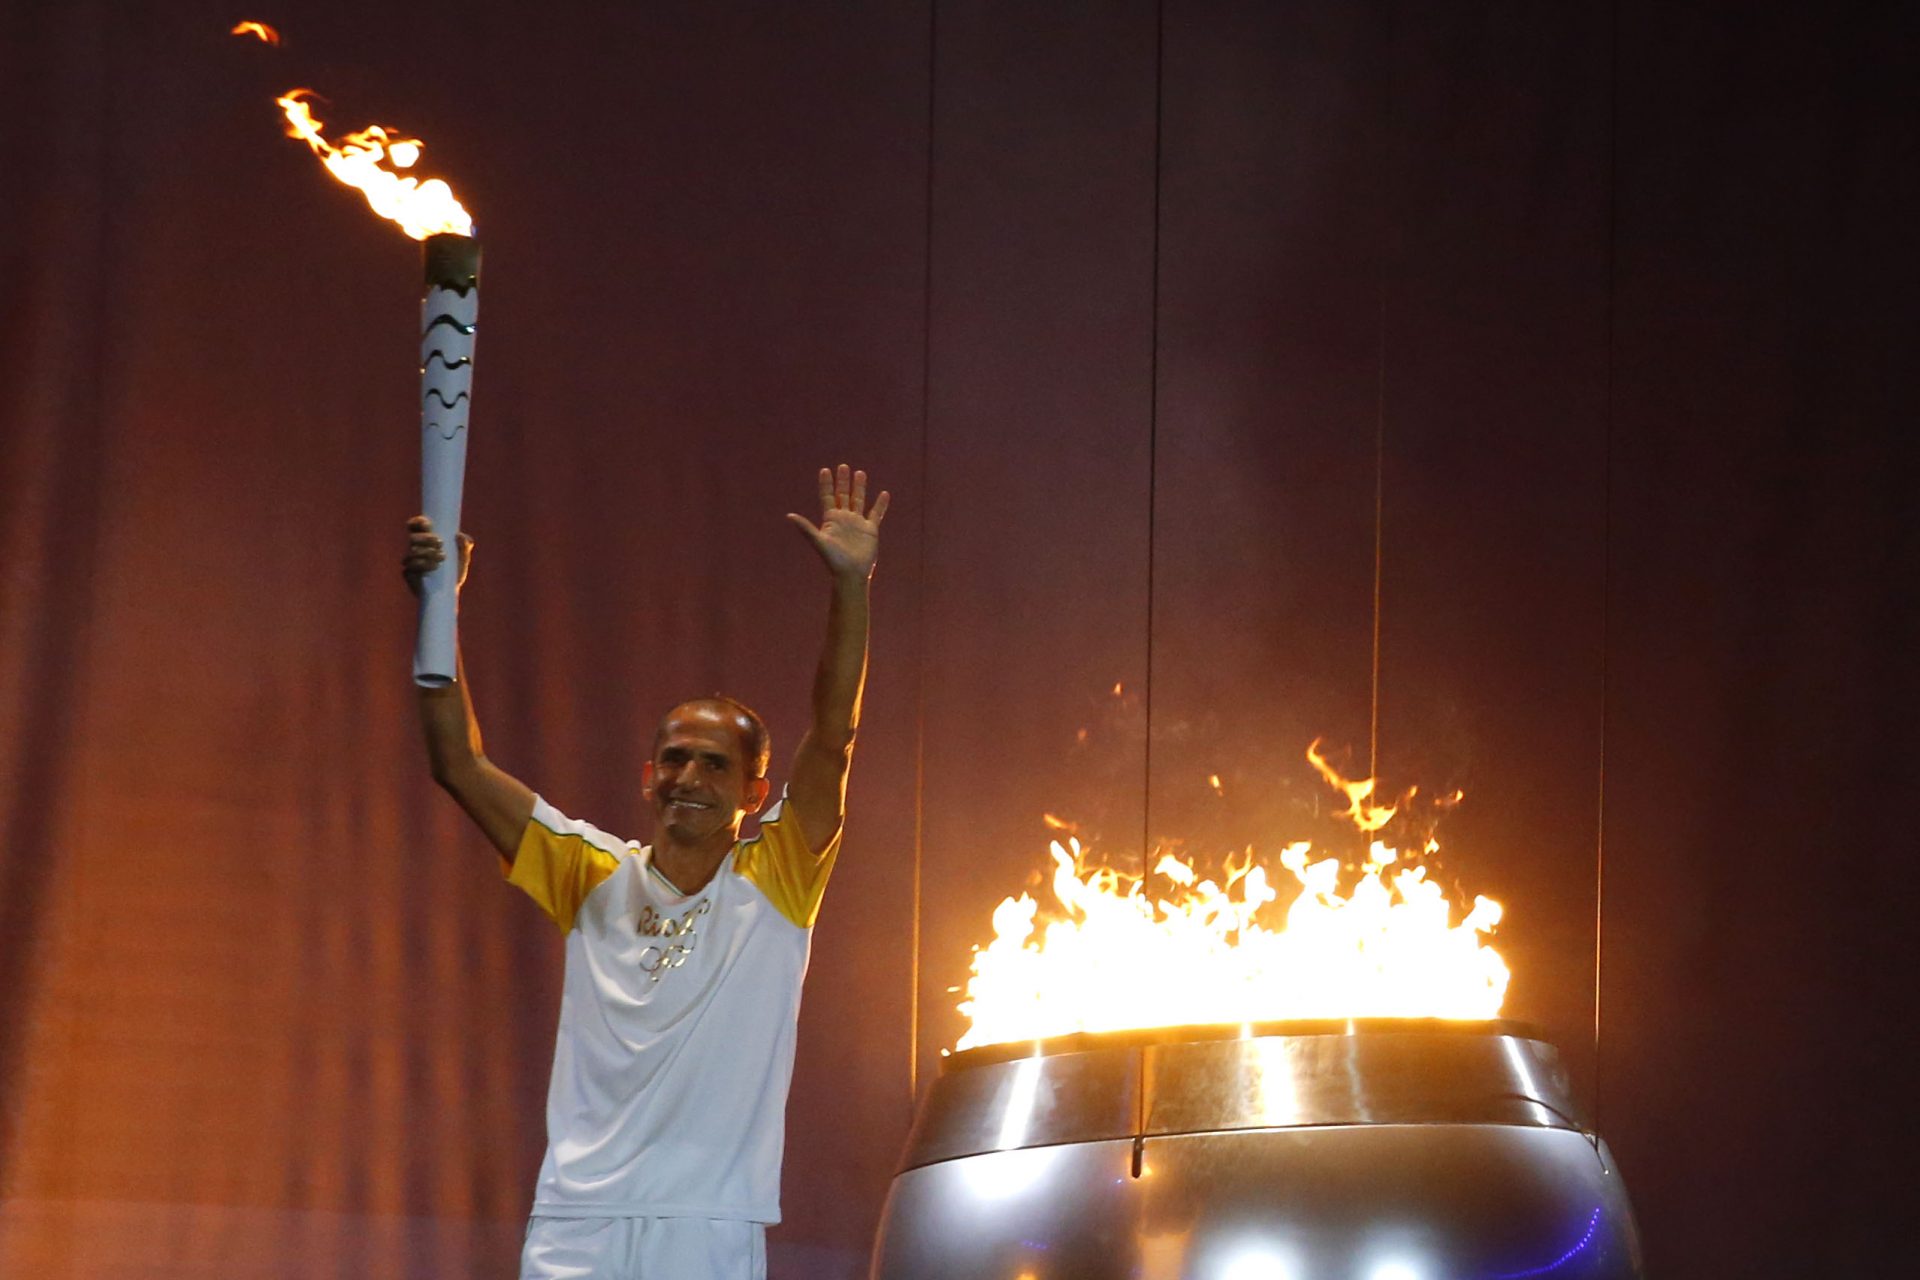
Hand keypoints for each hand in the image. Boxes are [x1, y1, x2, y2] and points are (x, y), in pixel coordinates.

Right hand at [402, 515, 472, 597]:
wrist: (450, 592)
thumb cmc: (455, 571)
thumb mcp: (463, 558)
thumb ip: (465, 546)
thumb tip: (460, 536)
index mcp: (425, 541)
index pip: (414, 526)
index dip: (418, 522)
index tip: (428, 524)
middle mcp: (415, 550)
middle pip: (413, 538)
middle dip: (426, 538)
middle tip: (440, 543)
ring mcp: (410, 562)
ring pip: (412, 552)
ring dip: (427, 552)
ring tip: (442, 557)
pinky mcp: (408, 574)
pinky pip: (410, 567)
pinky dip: (424, 565)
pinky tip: (434, 567)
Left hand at [788, 464, 888, 580]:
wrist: (851, 574)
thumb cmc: (833, 560)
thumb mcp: (819, 541)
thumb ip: (806, 528)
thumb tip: (789, 516)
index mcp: (831, 519)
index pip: (828, 497)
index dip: (826, 484)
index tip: (825, 470)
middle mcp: (844, 519)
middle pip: (843, 495)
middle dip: (843, 481)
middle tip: (843, 466)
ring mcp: (857, 523)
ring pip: (859, 500)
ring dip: (859, 487)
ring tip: (860, 473)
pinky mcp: (870, 530)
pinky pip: (876, 514)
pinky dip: (880, 504)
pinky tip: (884, 493)